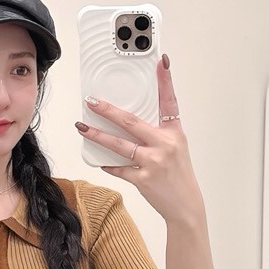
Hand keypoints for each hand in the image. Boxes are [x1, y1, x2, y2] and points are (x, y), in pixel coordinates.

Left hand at [76, 53, 203, 223]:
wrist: (186, 206)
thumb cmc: (179, 175)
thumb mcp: (176, 149)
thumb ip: (157, 134)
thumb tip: (130, 122)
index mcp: (174, 133)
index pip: (170, 102)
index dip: (166, 81)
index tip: (161, 62)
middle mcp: (164, 145)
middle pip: (131, 122)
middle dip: (109, 110)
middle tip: (92, 101)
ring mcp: (153, 162)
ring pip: (119, 145)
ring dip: (97, 135)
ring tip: (82, 127)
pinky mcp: (143, 179)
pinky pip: (119, 168)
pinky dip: (109, 164)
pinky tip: (100, 160)